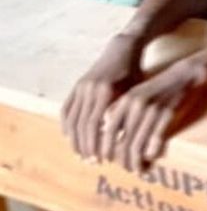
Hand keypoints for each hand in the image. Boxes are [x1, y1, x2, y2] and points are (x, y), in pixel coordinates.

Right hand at [61, 34, 142, 158]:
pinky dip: (67, 125)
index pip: (95, 125)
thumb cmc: (135, 73)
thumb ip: (128, 114)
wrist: (123, 49)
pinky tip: (70, 137)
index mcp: (106, 91)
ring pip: (72, 119)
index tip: (103, 159)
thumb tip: (128, 144)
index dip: (97, 144)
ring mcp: (81, 87)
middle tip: (91, 161)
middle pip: (82, 125)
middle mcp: (90, 89)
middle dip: (86, 146)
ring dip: (75, 139)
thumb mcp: (136, 92)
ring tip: (82, 154)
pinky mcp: (76, 86)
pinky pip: (66, 109)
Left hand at [99, 58, 206, 171]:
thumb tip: (109, 136)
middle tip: (124, 168)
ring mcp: (152, 110)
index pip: (108, 131)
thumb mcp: (136, 95)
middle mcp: (136, 106)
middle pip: (122, 141)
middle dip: (121, 159)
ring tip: (136, 169)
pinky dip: (150, 153)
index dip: (104, 148)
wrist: (184, 76)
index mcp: (125, 101)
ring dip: (135, 160)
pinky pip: (155, 140)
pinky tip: (149, 159)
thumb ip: (122, 112)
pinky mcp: (167, 115)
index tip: (104, 160)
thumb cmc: (158, 88)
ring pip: (137, 144)